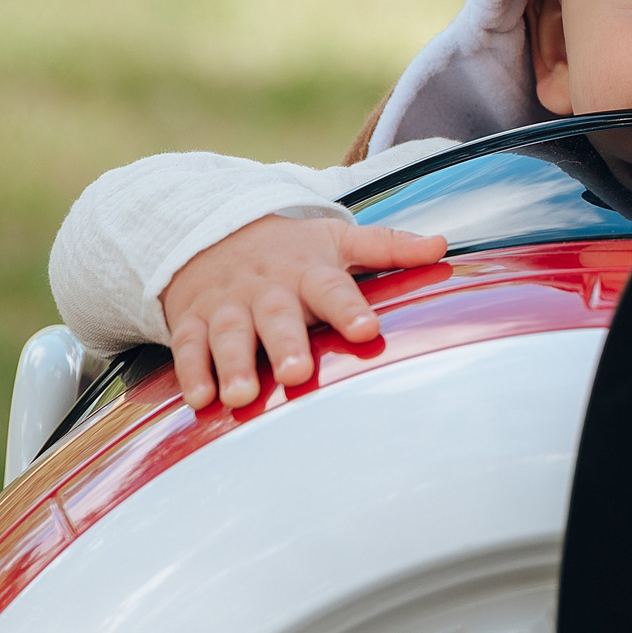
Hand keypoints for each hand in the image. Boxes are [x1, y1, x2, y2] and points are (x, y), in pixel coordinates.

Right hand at [162, 216, 446, 409]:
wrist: (214, 233)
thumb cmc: (290, 250)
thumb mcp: (337, 240)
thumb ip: (388, 247)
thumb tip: (442, 245)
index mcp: (308, 271)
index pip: (333, 288)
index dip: (349, 308)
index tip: (367, 330)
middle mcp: (267, 288)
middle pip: (276, 314)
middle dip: (284, 344)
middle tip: (295, 373)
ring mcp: (228, 304)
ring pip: (229, 332)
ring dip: (234, 364)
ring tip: (242, 395)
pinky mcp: (194, 320)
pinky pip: (189, 345)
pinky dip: (193, 372)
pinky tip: (201, 399)